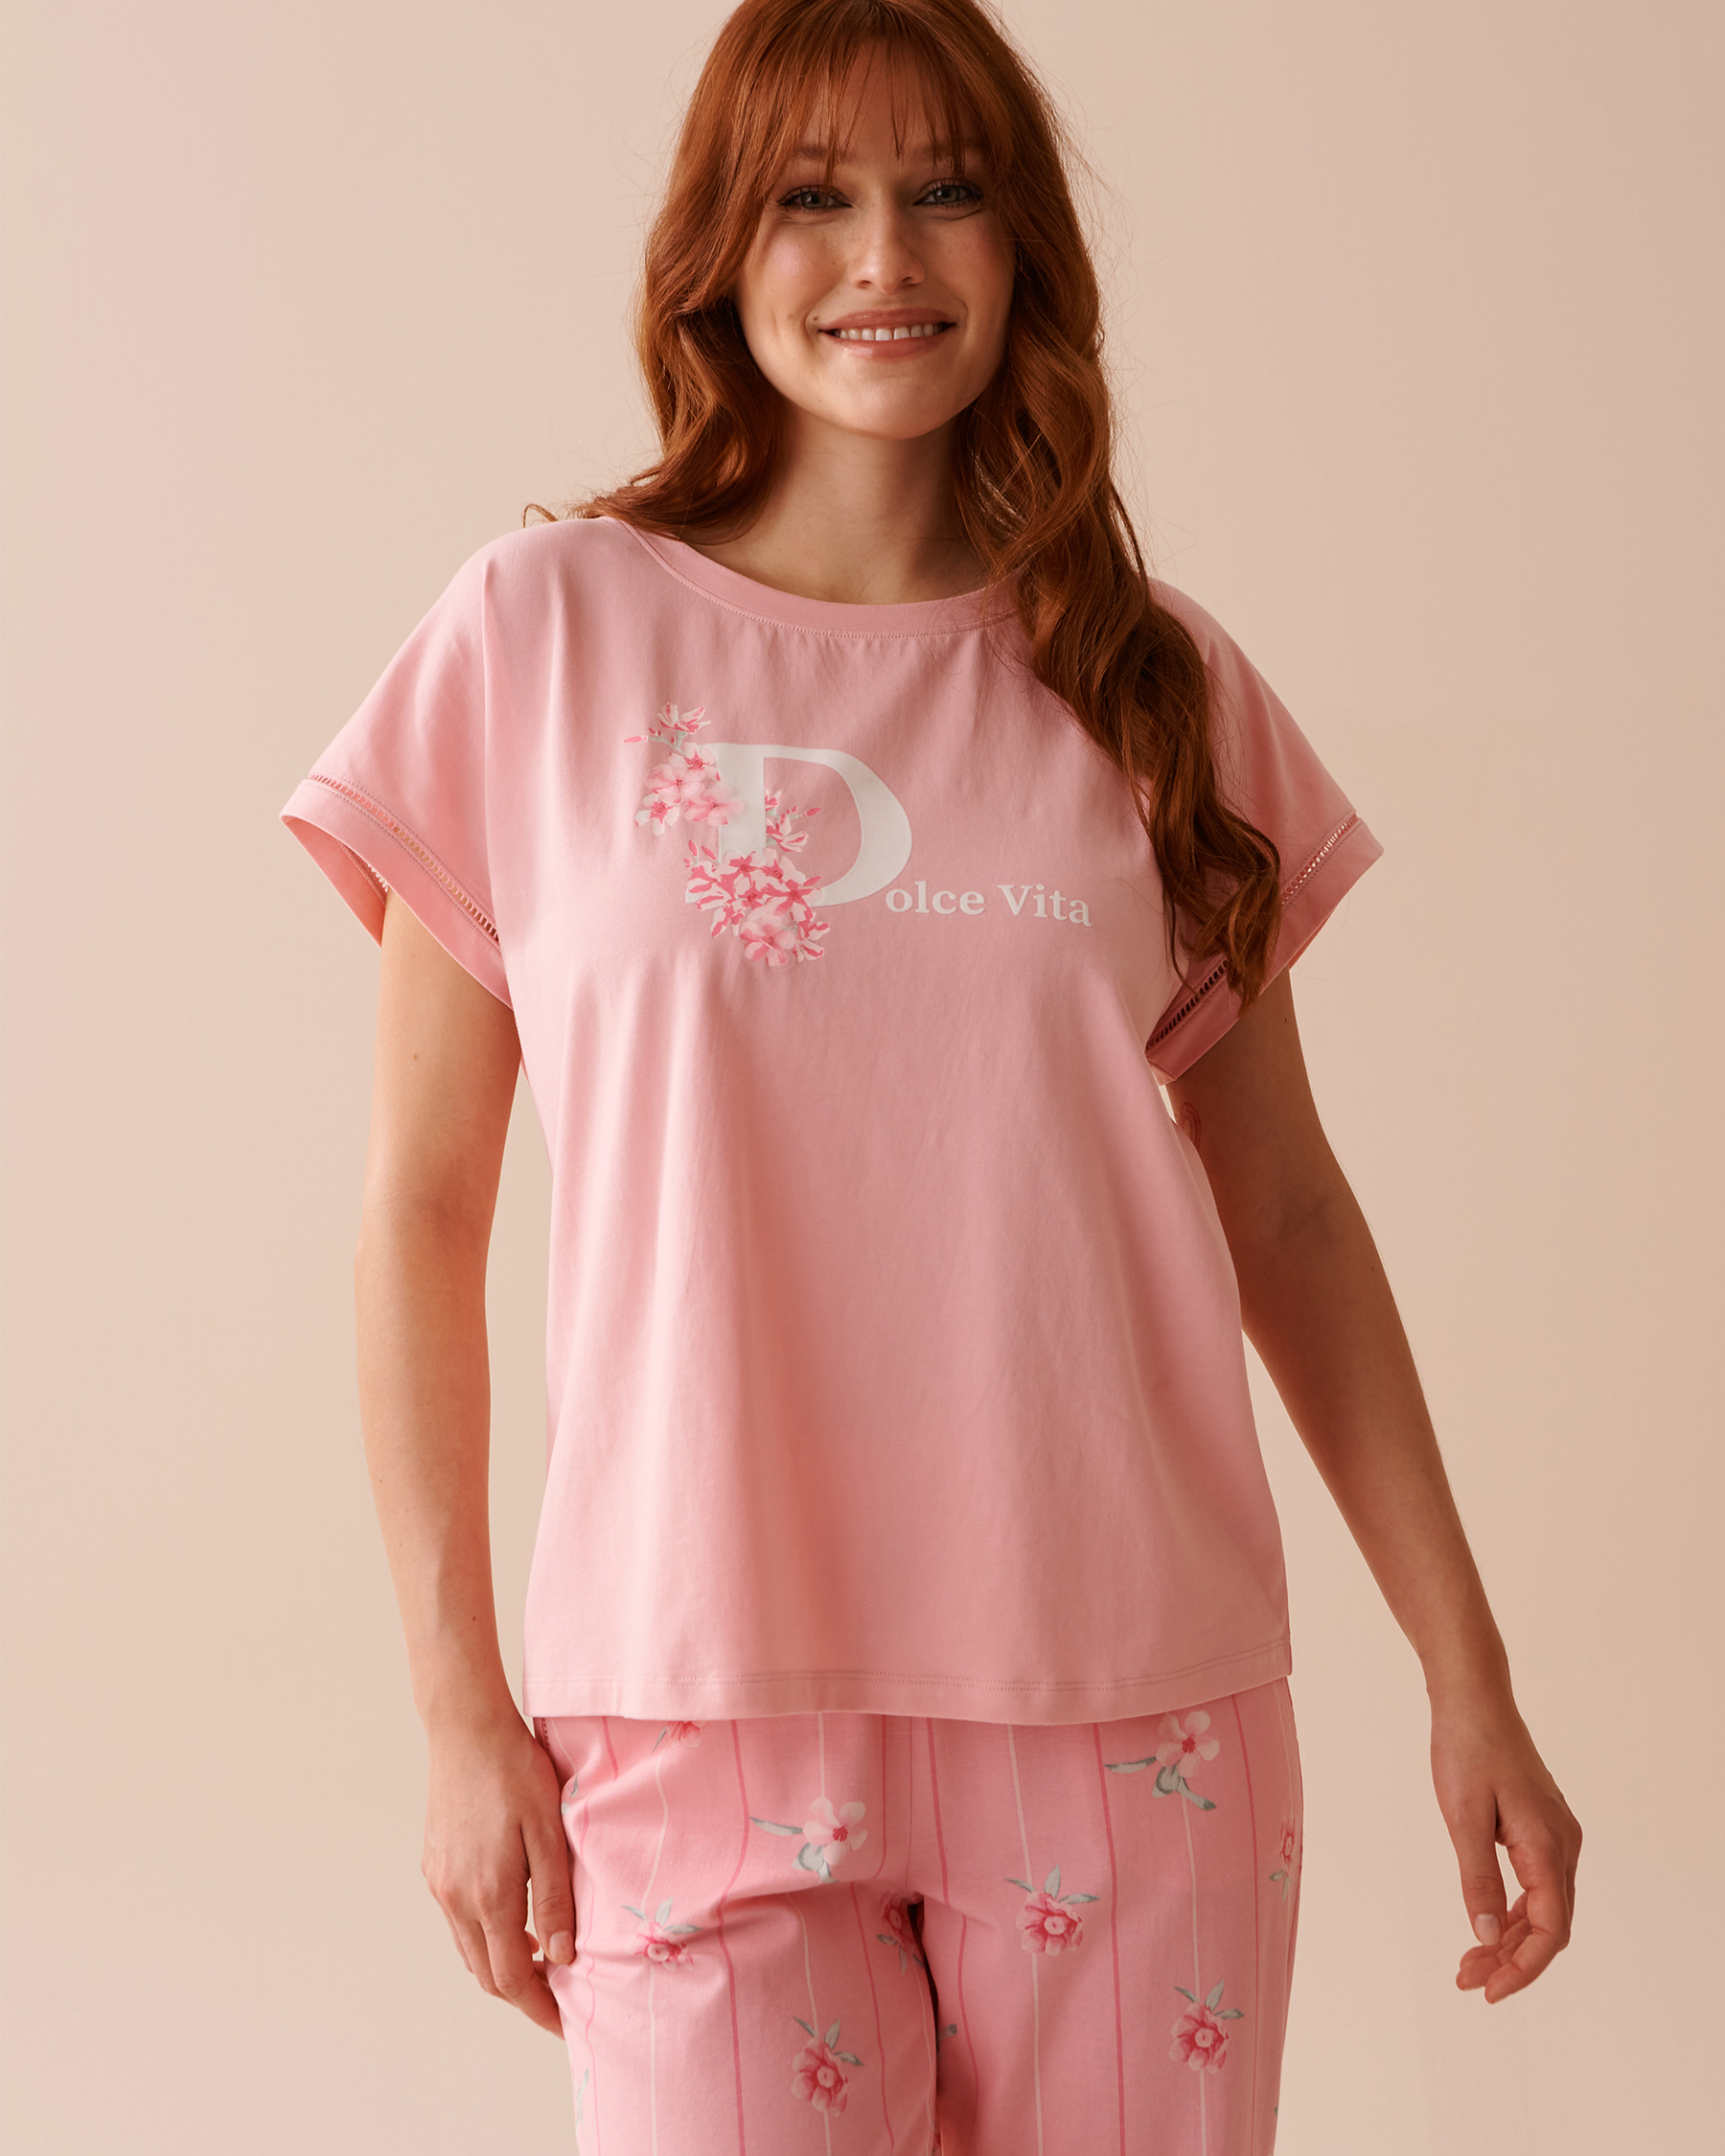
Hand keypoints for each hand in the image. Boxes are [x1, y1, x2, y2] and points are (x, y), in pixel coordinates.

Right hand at [420, 1702, 575, 2034]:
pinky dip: (485, 1939)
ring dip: (502, 1967)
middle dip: (523, 1995)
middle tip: (560, 1999)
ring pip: (469, 1951)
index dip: (540, 2008)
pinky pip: (459, 1922)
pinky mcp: (434, 1866)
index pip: (512, 1978)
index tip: (567, 2025)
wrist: (465, 1728)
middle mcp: (455, 1899)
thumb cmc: (514, 1771)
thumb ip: (555, 1899)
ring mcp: (440, 1883)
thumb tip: (562, 1958)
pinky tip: (513, 1922)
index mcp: (488, 1895)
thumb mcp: (549, 1832)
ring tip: (543, 1964)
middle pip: (487, 1974)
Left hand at [1429, 1685, 1581, 2002]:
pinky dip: (1510, 1911)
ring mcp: (1553, 1836)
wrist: (1473, 1699)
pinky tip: (1484, 1927)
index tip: (1488, 1991)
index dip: (1523, 1967)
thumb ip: (1476, 1878)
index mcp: (1548, 1844)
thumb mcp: (1462, 1816)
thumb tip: (1484, 1938)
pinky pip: (1534, 1885)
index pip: (1549, 1928)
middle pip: (1548, 1924)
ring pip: (1542, 1908)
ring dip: (1509, 1940)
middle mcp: (1561, 1845)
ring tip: (1469, 1965)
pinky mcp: (1538, 1829)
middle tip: (1468, 1982)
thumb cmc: (1467, 1749)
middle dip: (1512, 1961)